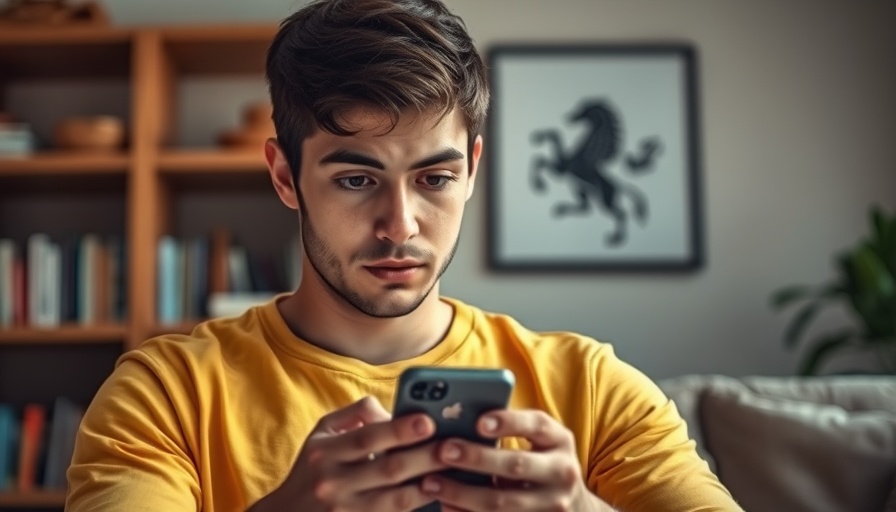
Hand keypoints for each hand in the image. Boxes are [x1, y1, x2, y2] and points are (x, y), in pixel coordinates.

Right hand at [249, 396, 445, 511]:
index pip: (367, 438)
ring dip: (427, 487)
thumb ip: (356, 414)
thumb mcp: (323, 432)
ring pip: (395, 501)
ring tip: (450, 473)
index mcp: (325, 453)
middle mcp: (332, 484)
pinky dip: (416, 509)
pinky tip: (436, 498)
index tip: (428, 420)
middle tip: (452, 446)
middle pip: (388, 470)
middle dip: (424, 457)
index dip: (399, 430)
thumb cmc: (313, 466)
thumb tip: (392, 410)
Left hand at [420, 409, 612, 510]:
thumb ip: (511, 428)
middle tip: (443, 450)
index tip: (479, 421)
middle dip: (476, 458)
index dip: (508, 422)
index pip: (536, 424)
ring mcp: (552, 505)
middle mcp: (562, 472)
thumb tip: (459, 416)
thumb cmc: (542, 461)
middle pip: (516, 465)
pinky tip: (445, 505)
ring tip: (431, 482)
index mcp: (560, 440)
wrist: (573, 505)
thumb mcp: (539, 441)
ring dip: (462, 493)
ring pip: (502, 501)